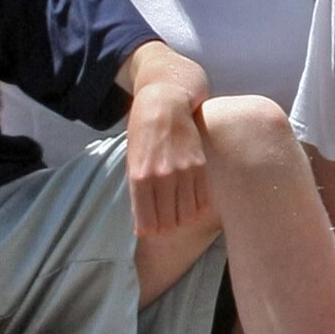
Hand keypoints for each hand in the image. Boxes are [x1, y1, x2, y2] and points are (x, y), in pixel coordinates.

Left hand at [124, 81, 209, 234]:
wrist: (165, 102)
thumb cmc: (143, 132)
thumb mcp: (132, 160)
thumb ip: (137, 191)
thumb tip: (143, 222)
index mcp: (139, 176)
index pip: (147, 223)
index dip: (149, 231)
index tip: (150, 229)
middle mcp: (162, 176)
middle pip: (168, 223)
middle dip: (166, 227)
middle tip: (165, 222)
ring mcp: (183, 172)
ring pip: (187, 215)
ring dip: (182, 219)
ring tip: (179, 213)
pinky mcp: (200, 166)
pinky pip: (202, 200)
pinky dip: (197, 207)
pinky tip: (192, 202)